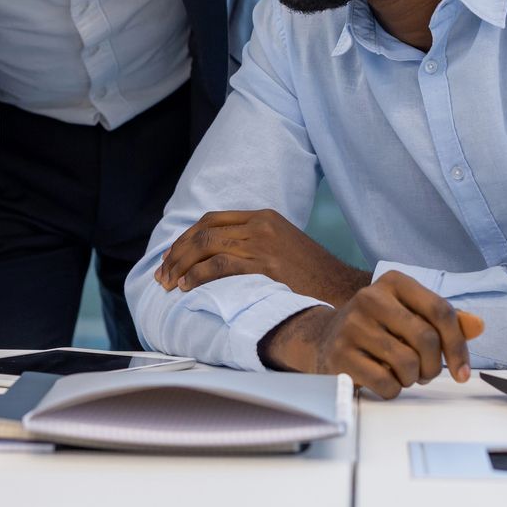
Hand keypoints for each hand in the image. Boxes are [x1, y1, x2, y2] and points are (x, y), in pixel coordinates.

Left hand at [156, 209, 371, 304]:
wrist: (344, 289)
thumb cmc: (314, 277)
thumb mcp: (284, 247)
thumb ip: (255, 245)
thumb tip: (219, 258)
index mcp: (264, 217)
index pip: (212, 220)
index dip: (186, 238)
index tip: (171, 255)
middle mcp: (260, 225)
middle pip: (204, 232)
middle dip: (177, 252)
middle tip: (162, 273)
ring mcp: (263, 244)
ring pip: (207, 247)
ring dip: (181, 265)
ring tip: (169, 284)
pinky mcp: (266, 265)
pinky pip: (220, 266)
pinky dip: (198, 275)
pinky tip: (187, 287)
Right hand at [258, 271, 485, 399]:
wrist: (325, 338)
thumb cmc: (378, 328)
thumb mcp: (410, 314)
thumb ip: (444, 321)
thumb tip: (478, 325)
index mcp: (394, 282)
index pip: (440, 311)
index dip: (458, 345)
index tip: (462, 371)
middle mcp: (370, 298)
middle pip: (426, 339)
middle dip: (434, 366)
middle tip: (426, 373)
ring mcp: (352, 325)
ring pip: (407, 364)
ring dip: (413, 379)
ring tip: (403, 373)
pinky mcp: (340, 354)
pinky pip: (386, 383)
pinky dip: (393, 390)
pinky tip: (384, 380)